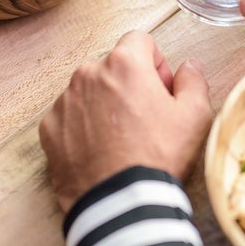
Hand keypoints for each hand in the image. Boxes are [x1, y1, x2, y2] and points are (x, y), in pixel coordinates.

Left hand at [39, 31, 212, 212]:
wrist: (120, 203)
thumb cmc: (159, 157)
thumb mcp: (195, 117)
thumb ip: (194, 81)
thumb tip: (189, 66)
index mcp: (124, 64)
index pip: (140, 41)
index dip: (156, 64)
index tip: (161, 91)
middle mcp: (87, 75)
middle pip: (113, 67)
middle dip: (129, 86)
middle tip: (144, 121)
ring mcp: (64, 102)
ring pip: (89, 92)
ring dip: (104, 106)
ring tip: (121, 141)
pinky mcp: (49, 130)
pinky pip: (69, 118)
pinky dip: (82, 128)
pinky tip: (100, 152)